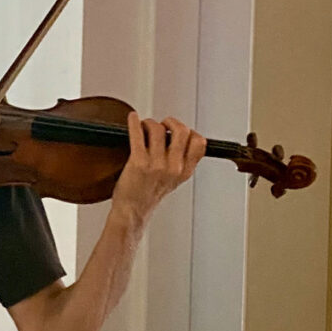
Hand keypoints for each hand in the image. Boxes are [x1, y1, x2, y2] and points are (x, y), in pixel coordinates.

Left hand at [110, 112, 206, 227]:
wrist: (131, 211)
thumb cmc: (149, 195)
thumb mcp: (174, 181)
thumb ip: (182, 162)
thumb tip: (180, 137)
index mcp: (185, 171)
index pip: (199, 143)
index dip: (190, 132)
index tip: (180, 132)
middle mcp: (173, 168)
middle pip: (182, 131)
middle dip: (171, 122)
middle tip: (163, 125)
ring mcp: (156, 165)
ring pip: (158, 129)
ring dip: (150, 124)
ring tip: (144, 128)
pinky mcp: (138, 162)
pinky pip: (137, 133)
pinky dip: (134, 122)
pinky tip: (132, 119)